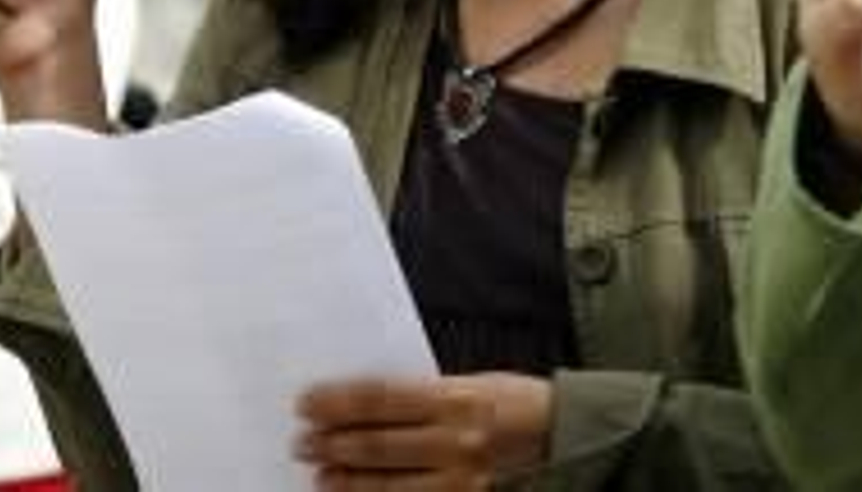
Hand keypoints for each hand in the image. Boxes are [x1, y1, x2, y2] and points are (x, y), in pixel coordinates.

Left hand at [295, 371, 551, 486]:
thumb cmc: (509, 399)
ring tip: (319, 474)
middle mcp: (456, 440)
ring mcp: (461, 480)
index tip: (305, 403)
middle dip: (332, 444)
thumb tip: (362, 400)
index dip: (337, 402)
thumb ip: (420, 393)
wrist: (560, 436)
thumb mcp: (467, 381)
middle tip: (300, 442)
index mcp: (453, 398)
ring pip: (390, 485)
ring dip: (348, 480)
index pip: (380, 398)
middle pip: (378, 444)